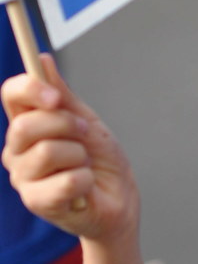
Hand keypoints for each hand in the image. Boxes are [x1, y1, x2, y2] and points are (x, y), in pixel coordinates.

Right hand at [2, 54, 138, 244]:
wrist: (120, 201)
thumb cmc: (101, 162)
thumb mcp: (87, 122)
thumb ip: (63, 96)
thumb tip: (41, 60)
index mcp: (27, 125)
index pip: (11, 95)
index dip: (31, 88)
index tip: (56, 97)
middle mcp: (17, 151)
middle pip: (25, 125)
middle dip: (66, 126)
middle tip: (84, 135)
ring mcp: (23, 178)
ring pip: (47, 152)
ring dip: (80, 156)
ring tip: (84, 165)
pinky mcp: (37, 203)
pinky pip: (67, 180)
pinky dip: (86, 180)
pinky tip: (85, 187)